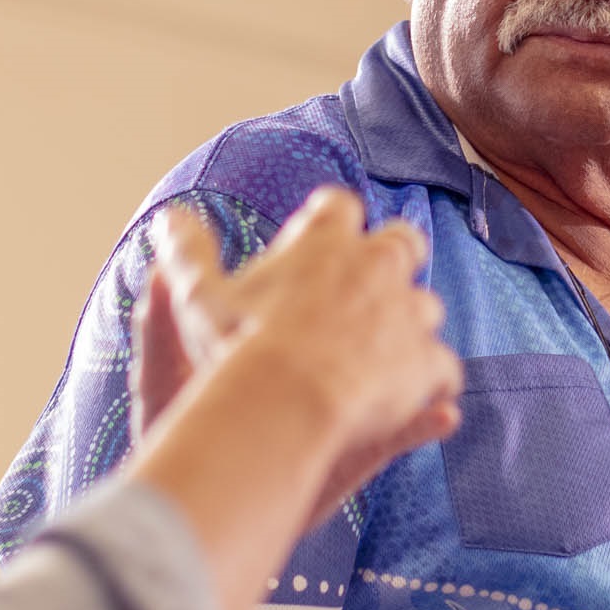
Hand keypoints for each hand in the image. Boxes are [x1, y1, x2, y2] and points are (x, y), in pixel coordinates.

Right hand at [146, 192, 459, 498]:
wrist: (284, 401)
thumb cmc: (238, 345)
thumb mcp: (198, 294)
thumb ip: (186, 251)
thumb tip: (167, 217)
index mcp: (327, 240)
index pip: (337, 208)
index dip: (328, 222)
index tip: (315, 238)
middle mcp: (379, 265)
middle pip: (400, 244)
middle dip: (389, 260)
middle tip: (365, 288)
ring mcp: (411, 314)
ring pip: (426, 307)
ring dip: (408, 326)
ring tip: (382, 354)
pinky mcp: (428, 364)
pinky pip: (442, 370)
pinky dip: (429, 383)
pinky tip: (411, 400)